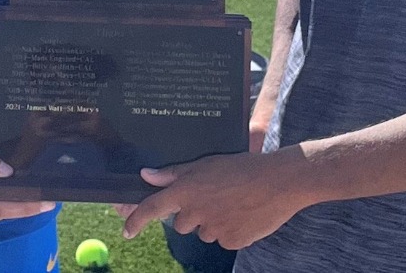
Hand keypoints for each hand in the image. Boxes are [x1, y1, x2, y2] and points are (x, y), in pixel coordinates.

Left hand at [120, 150, 316, 249]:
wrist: (279, 181)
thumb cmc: (242, 167)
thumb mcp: (206, 163)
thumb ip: (174, 173)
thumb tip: (146, 175)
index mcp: (186, 190)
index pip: (151, 208)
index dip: (135, 219)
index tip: (126, 230)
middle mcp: (195, 212)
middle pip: (181, 223)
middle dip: (191, 214)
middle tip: (213, 198)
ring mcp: (214, 229)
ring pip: (204, 232)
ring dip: (212, 222)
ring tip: (232, 202)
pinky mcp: (232, 241)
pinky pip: (223, 240)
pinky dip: (230, 230)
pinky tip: (243, 214)